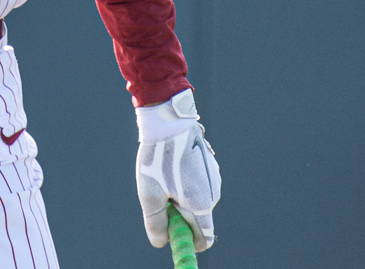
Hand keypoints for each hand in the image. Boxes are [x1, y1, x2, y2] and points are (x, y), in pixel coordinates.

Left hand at [136, 89, 220, 251]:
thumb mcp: (150, 195)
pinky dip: (184, 182)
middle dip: (179, 216)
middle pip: (198, 218)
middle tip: (158, 198)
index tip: (171, 234)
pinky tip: (170, 164)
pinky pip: (197, 183)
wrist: (169, 122)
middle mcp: (213, 194)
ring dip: (180, 197)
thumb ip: (156, 223)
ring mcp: (214, 178)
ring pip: (197, 199)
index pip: (204, 238)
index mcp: (202, 205)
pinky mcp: (210, 166)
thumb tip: (160, 242)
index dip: (189, 242)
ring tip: (162, 176)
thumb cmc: (158, 159)